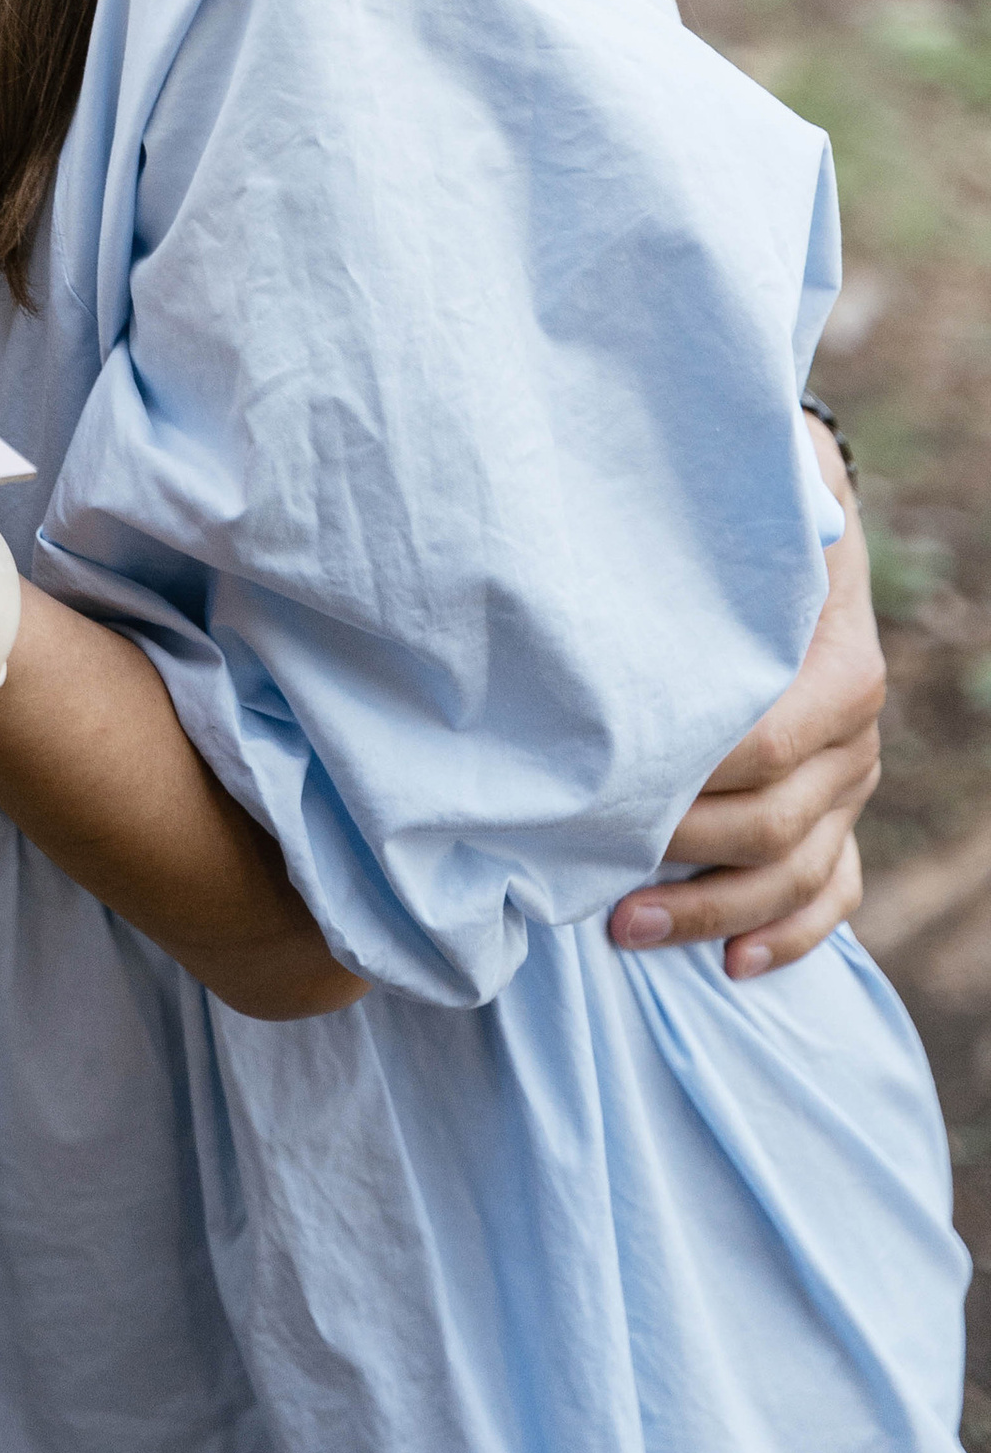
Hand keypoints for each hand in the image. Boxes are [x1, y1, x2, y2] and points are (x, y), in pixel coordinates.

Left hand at [609, 416, 882, 978]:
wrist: (792, 525)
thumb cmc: (740, 510)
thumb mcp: (749, 496)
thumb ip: (730, 512)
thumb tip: (683, 489)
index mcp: (840, 665)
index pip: (772, 743)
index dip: (694, 777)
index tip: (612, 791)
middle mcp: (856, 735)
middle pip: (778, 822)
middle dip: (684, 857)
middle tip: (596, 874)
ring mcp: (851, 784)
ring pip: (798, 872)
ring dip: (713, 911)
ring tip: (623, 928)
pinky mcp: (837, 816)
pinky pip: (830, 893)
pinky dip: (786, 935)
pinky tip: (731, 963)